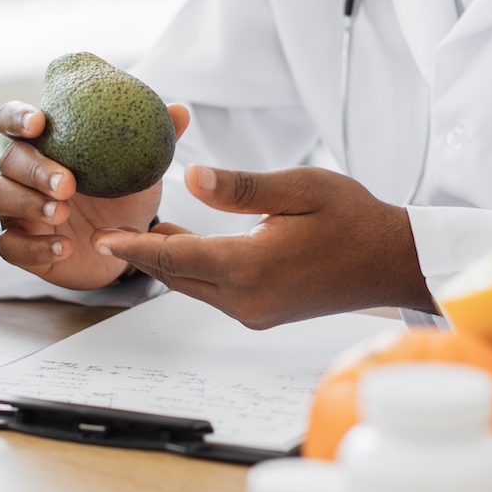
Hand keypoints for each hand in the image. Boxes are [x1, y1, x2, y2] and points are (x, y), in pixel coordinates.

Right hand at [0, 100, 190, 289]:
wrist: (122, 246)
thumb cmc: (122, 196)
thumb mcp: (140, 168)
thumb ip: (155, 139)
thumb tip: (179, 110)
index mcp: (44, 144)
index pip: (12, 120)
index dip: (17, 118)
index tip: (39, 123)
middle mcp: (22, 173)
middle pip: (7, 161)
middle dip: (34, 169)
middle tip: (67, 183)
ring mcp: (16, 209)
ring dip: (26, 203)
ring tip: (62, 213)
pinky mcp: (20, 245)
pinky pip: (8, 245)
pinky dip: (33, 247)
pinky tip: (63, 248)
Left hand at [90, 164, 433, 328]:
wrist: (391, 262)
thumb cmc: (354, 220)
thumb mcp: (300, 187)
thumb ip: (241, 186)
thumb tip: (191, 177)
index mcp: (251, 268)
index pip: (175, 257)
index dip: (133, 246)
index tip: (99, 238)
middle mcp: (247, 300)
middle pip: (177, 276)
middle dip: (143, 254)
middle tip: (109, 232)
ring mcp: (255, 313)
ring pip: (194, 286)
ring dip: (168, 262)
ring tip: (141, 232)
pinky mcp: (263, 314)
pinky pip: (214, 292)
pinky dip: (194, 270)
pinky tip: (186, 244)